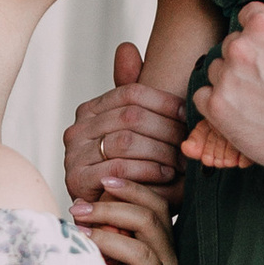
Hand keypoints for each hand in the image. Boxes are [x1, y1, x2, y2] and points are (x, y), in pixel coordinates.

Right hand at [68, 45, 190, 205]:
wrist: (116, 217)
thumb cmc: (133, 171)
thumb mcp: (139, 132)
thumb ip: (136, 95)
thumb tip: (126, 47)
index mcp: (90, 110)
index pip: (131, 93)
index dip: (165, 101)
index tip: (189, 114)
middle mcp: (76, 128)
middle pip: (131, 116)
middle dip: (167, 129)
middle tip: (191, 140)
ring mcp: (73, 154)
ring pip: (126, 141)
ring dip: (160, 150)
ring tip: (182, 160)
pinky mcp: (76, 180)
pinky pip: (118, 168)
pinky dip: (147, 170)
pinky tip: (166, 175)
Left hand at [77, 178, 178, 264]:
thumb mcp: (123, 262)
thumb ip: (111, 236)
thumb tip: (82, 207)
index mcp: (163, 244)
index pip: (157, 205)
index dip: (133, 189)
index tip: (104, 180)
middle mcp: (169, 260)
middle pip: (148, 221)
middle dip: (111, 209)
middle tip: (79, 210)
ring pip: (142, 252)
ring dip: (107, 238)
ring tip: (80, 235)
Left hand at [190, 0, 263, 182]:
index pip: (248, 16)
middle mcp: (241, 48)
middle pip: (231, 43)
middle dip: (247, 58)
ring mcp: (227, 80)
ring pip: (216, 69)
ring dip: (231, 80)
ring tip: (259, 98)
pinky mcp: (218, 111)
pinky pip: (202, 97)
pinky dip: (217, 104)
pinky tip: (242, 111)